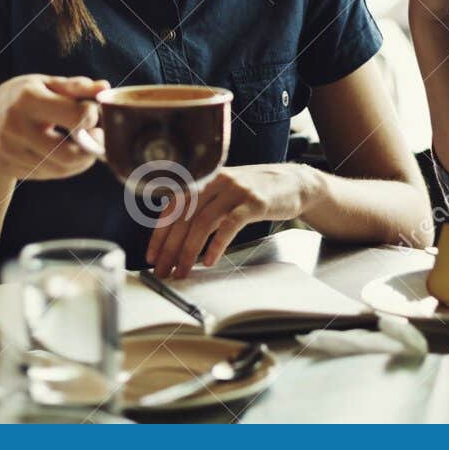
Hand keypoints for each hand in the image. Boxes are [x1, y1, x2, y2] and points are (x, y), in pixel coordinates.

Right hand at [0, 75, 108, 180]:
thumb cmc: (20, 98)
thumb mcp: (44, 83)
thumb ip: (76, 86)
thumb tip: (104, 88)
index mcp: (28, 99)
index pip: (76, 117)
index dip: (92, 117)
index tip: (91, 113)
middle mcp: (17, 128)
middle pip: (70, 154)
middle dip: (92, 147)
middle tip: (97, 136)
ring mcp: (13, 152)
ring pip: (63, 168)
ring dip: (83, 158)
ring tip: (83, 142)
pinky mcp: (14, 169)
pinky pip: (53, 174)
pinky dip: (67, 166)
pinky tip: (66, 151)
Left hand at [145, 164, 323, 277]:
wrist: (296, 183)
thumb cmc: (257, 192)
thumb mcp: (225, 192)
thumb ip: (203, 206)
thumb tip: (176, 237)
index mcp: (205, 178)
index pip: (173, 206)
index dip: (159, 233)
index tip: (152, 256)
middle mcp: (217, 181)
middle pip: (185, 217)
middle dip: (170, 247)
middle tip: (163, 271)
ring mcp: (236, 190)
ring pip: (203, 222)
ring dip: (189, 251)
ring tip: (182, 271)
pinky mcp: (254, 202)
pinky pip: (229, 224)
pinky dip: (216, 244)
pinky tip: (210, 260)